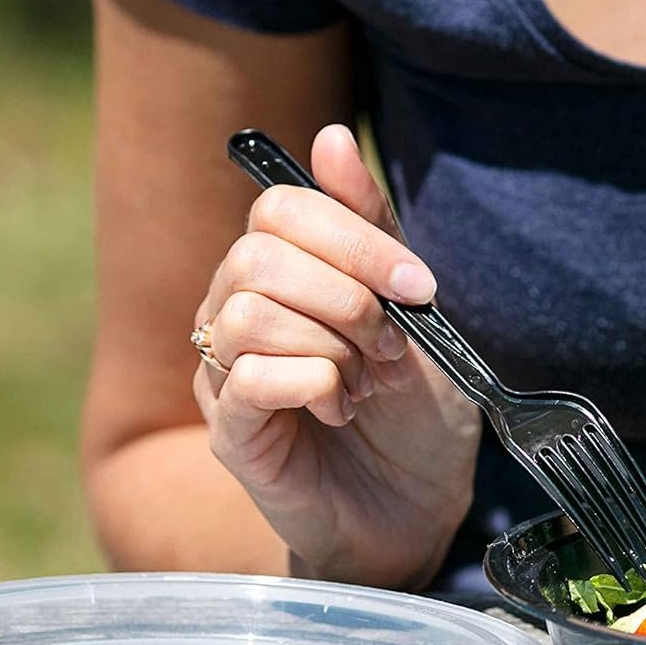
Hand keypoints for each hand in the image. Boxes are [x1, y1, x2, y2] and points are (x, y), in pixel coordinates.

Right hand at [193, 124, 480, 587]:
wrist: (419, 508)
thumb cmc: (415, 414)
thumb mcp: (414, 311)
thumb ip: (373, 229)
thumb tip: (331, 136)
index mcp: (282, 273)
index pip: (280, 208)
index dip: (354, 238)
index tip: (420, 288)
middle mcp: (237, 312)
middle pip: (258, 255)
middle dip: (348, 297)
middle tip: (390, 347)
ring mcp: (225, 373)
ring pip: (248, 313)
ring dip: (331, 345)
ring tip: (366, 384)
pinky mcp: (230, 432)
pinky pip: (248, 380)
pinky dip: (314, 386)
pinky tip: (341, 410)